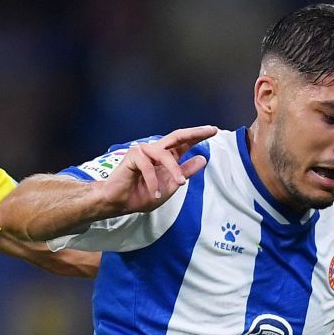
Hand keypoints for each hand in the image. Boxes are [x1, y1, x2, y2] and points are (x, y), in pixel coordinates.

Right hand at [96, 125, 218, 215]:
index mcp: (165, 157)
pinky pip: (148, 167)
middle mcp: (156, 150)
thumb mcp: (169, 187)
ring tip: (179, 184)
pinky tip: (154, 193)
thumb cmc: (141, 195)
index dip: (198, 136)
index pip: (184, 143)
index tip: (214, 130)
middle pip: (177, 136)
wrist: (119, 203)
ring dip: (174, 170)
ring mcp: (144, 151)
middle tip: (210, 131)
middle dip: (194, 133)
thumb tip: (203, 159)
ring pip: (165, 155)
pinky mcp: (133, 156)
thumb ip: (185, 173)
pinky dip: (153, 182)